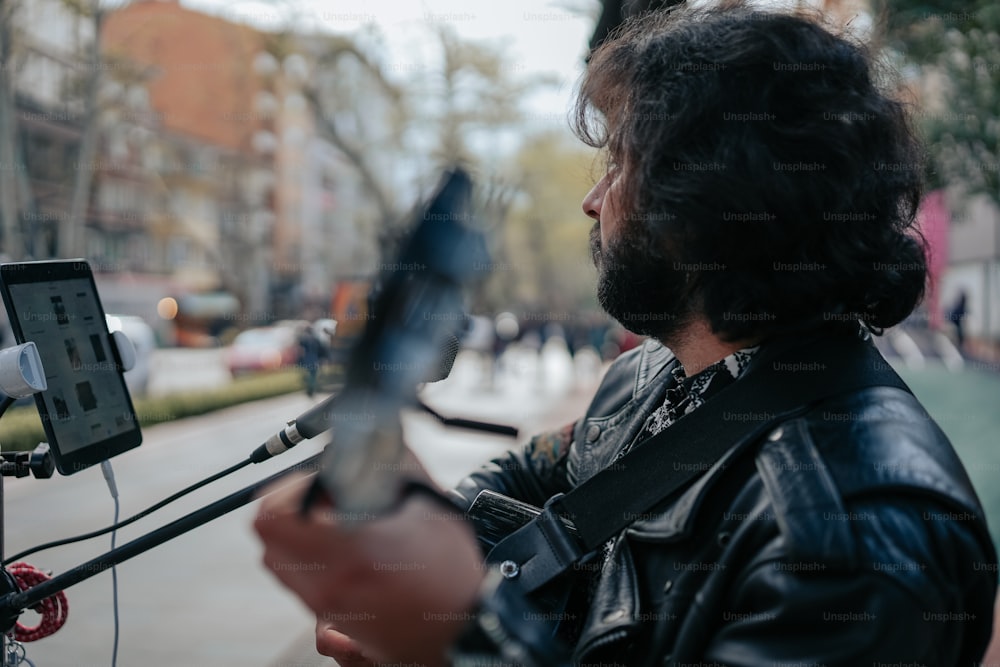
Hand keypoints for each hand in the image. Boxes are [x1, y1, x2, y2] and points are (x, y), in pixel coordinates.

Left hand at [254, 472, 483, 665]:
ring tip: (330, 523)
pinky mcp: (333, 618)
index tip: (317, 481)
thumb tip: (380, 435)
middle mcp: (330, 582)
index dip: (290, 487)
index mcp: (352, 551)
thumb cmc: (450, 575)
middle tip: (319, 498)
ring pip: (277, 561)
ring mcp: (327, 605)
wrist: (461, 631)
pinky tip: (342, 550)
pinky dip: (306, 559)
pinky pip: (297, 582)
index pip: (276, 514)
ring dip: (293, 534)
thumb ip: (399, 466)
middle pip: (267, 538)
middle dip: (286, 508)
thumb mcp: (431, 509)